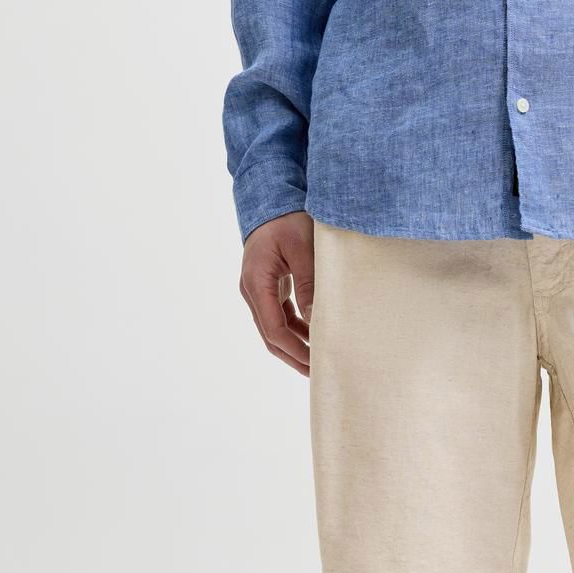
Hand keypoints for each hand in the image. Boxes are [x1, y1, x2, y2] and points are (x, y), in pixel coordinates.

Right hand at [239, 211, 314, 375]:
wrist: (272, 198)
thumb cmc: (288, 219)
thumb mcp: (303, 249)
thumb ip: (309, 285)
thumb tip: (317, 322)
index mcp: (256, 282)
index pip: (274, 329)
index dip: (296, 350)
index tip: (317, 362)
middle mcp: (252, 290)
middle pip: (272, 337)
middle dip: (295, 357)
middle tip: (320, 374)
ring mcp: (259, 291)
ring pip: (276, 330)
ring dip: (296, 347)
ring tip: (321, 362)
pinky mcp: (269, 288)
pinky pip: (281, 317)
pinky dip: (297, 331)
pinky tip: (315, 339)